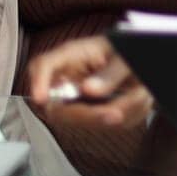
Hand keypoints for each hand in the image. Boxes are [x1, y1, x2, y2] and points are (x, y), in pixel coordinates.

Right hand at [27, 36, 152, 129]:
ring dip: (116, 112)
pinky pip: (104, 124)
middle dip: (89, 115)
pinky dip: (125, 116)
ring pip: (85, 120)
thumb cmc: (125, 51)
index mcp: (71, 56)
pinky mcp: (91, 115)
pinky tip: (133, 98)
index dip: (38, 82)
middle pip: (58, 107)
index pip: (43, 65)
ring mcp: (76, 101)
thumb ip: (110, 73)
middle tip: (116, 113)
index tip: (40, 97)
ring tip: (138, 93)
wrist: (138, 62)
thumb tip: (88, 90)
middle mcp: (68, 80)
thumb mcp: (123, 56)